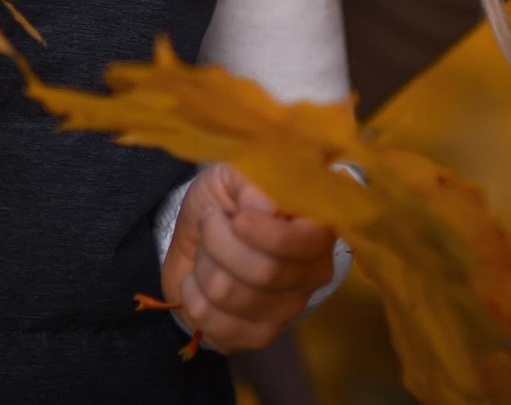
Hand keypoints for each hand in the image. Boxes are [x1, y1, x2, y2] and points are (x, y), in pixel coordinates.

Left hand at [159, 163, 337, 352]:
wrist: (196, 235)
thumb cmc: (223, 201)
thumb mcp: (234, 173)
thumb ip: (252, 182)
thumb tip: (264, 209)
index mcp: (318, 229)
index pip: (305, 243)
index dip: (266, 234)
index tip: (236, 218)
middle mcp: (313, 273)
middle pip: (264, 272)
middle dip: (219, 242)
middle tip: (209, 223)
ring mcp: (288, 310)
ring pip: (230, 294)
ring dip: (202, 266)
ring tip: (205, 252)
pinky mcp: (258, 337)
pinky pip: (215, 325)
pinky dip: (193, 298)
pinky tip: (198, 284)